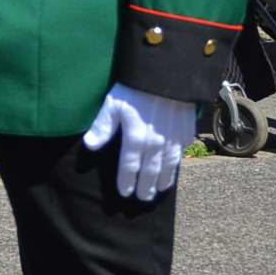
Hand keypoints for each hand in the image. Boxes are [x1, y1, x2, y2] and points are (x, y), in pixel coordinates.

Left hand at [79, 83, 196, 201]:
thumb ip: (103, 127)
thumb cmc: (136, 88)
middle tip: (143, 199)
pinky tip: (173, 170)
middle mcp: (156, 145)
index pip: (129, 169)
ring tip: (158, 190)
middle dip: (146, 188)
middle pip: (150, 173)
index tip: (125, 193)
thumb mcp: (113, 104)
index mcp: (136, 140)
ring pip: (168, 168)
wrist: (168, 75)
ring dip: (163, 182)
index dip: (127, 182)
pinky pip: (180, 155)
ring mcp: (173, 140)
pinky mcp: (186, 132)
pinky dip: (176, 167)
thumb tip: (89, 146)